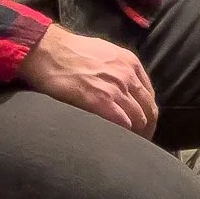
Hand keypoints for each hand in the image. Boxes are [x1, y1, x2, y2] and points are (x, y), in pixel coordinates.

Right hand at [16, 22, 158, 136]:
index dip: (147, 113)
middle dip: (146, 128)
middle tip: (139, 142)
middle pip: (148, 109)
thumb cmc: (72, 52)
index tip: (142, 125)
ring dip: (136, 135)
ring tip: (129, 146)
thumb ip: (120, 69)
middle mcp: (128, 75)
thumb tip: (125, 88)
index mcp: (131, 63)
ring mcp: (116, 88)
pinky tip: (118, 142)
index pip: (149, 95)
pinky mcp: (100, 101)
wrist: (50, 51)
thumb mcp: (106, 53)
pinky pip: (123, 123)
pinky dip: (124, 134)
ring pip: (138, 119)